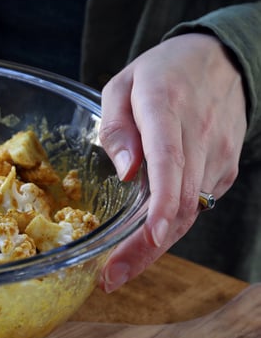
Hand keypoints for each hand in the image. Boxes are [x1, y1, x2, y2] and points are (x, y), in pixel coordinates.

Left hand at [99, 33, 246, 291]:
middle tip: (111, 278)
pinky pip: (197, 205)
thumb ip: (116, 125)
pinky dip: (171, 227)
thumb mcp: (122, 84)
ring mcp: (217, 155)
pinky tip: (144, 242)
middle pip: (180, 202)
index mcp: (166, 109)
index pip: (169, 161)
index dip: (161, 202)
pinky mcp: (225, 169)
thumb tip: (124, 170)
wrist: (222, 59)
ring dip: (155, 247)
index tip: (149, 235)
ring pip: (190, 212)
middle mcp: (199, 136)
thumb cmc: (162, 73)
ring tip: (120, 271)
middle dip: (145, 248)